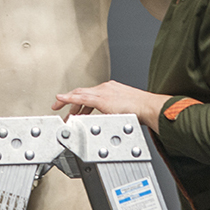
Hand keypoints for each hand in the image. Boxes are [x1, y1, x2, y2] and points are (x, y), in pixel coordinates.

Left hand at [53, 80, 170, 132]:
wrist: (149, 107)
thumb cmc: (142, 110)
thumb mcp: (125, 108)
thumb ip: (115, 112)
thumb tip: (112, 121)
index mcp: (111, 90)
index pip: (90, 93)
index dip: (78, 100)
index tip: (72, 107)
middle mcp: (106, 88)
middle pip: (82, 92)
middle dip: (70, 102)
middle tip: (62, 111)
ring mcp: (104, 92)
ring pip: (79, 94)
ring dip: (68, 102)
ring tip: (60, 110)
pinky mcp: (102, 98)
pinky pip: (81, 97)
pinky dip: (70, 98)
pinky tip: (61, 100)